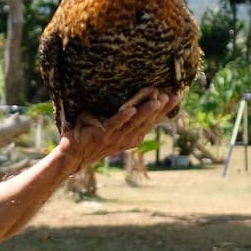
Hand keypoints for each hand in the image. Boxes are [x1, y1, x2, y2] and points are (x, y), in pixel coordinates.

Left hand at [62, 89, 178, 167]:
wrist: (74, 154)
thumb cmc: (93, 137)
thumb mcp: (114, 129)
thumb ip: (125, 119)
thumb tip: (136, 102)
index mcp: (132, 137)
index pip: (152, 121)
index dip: (164, 110)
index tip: (176, 97)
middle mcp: (127, 138)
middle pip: (147, 121)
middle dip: (160, 109)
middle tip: (171, 96)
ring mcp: (116, 137)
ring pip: (134, 122)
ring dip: (145, 111)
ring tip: (156, 99)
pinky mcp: (102, 134)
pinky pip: (114, 124)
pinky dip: (123, 116)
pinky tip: (131, 108)